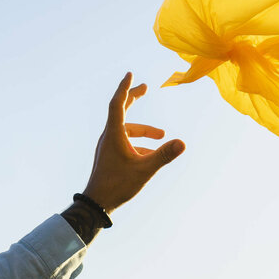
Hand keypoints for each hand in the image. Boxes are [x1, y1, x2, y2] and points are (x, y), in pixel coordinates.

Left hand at [82, 72, 184, 212]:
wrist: (96, 204)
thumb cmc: (117, 186)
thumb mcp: (144, 170)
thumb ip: (164, 155)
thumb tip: (182, 143)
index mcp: (113, 134)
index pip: (117, 103)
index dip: (125, 88)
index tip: (130, 74)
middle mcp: (108, 136)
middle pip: (120, 111)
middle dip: (134, 98)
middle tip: (146, 87)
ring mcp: (108, 146)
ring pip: (127, 130)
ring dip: (144, 131)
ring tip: (162, 137)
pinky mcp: (109, 156)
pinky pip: (126, 142)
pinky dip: (139, 143)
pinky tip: (152, 155)